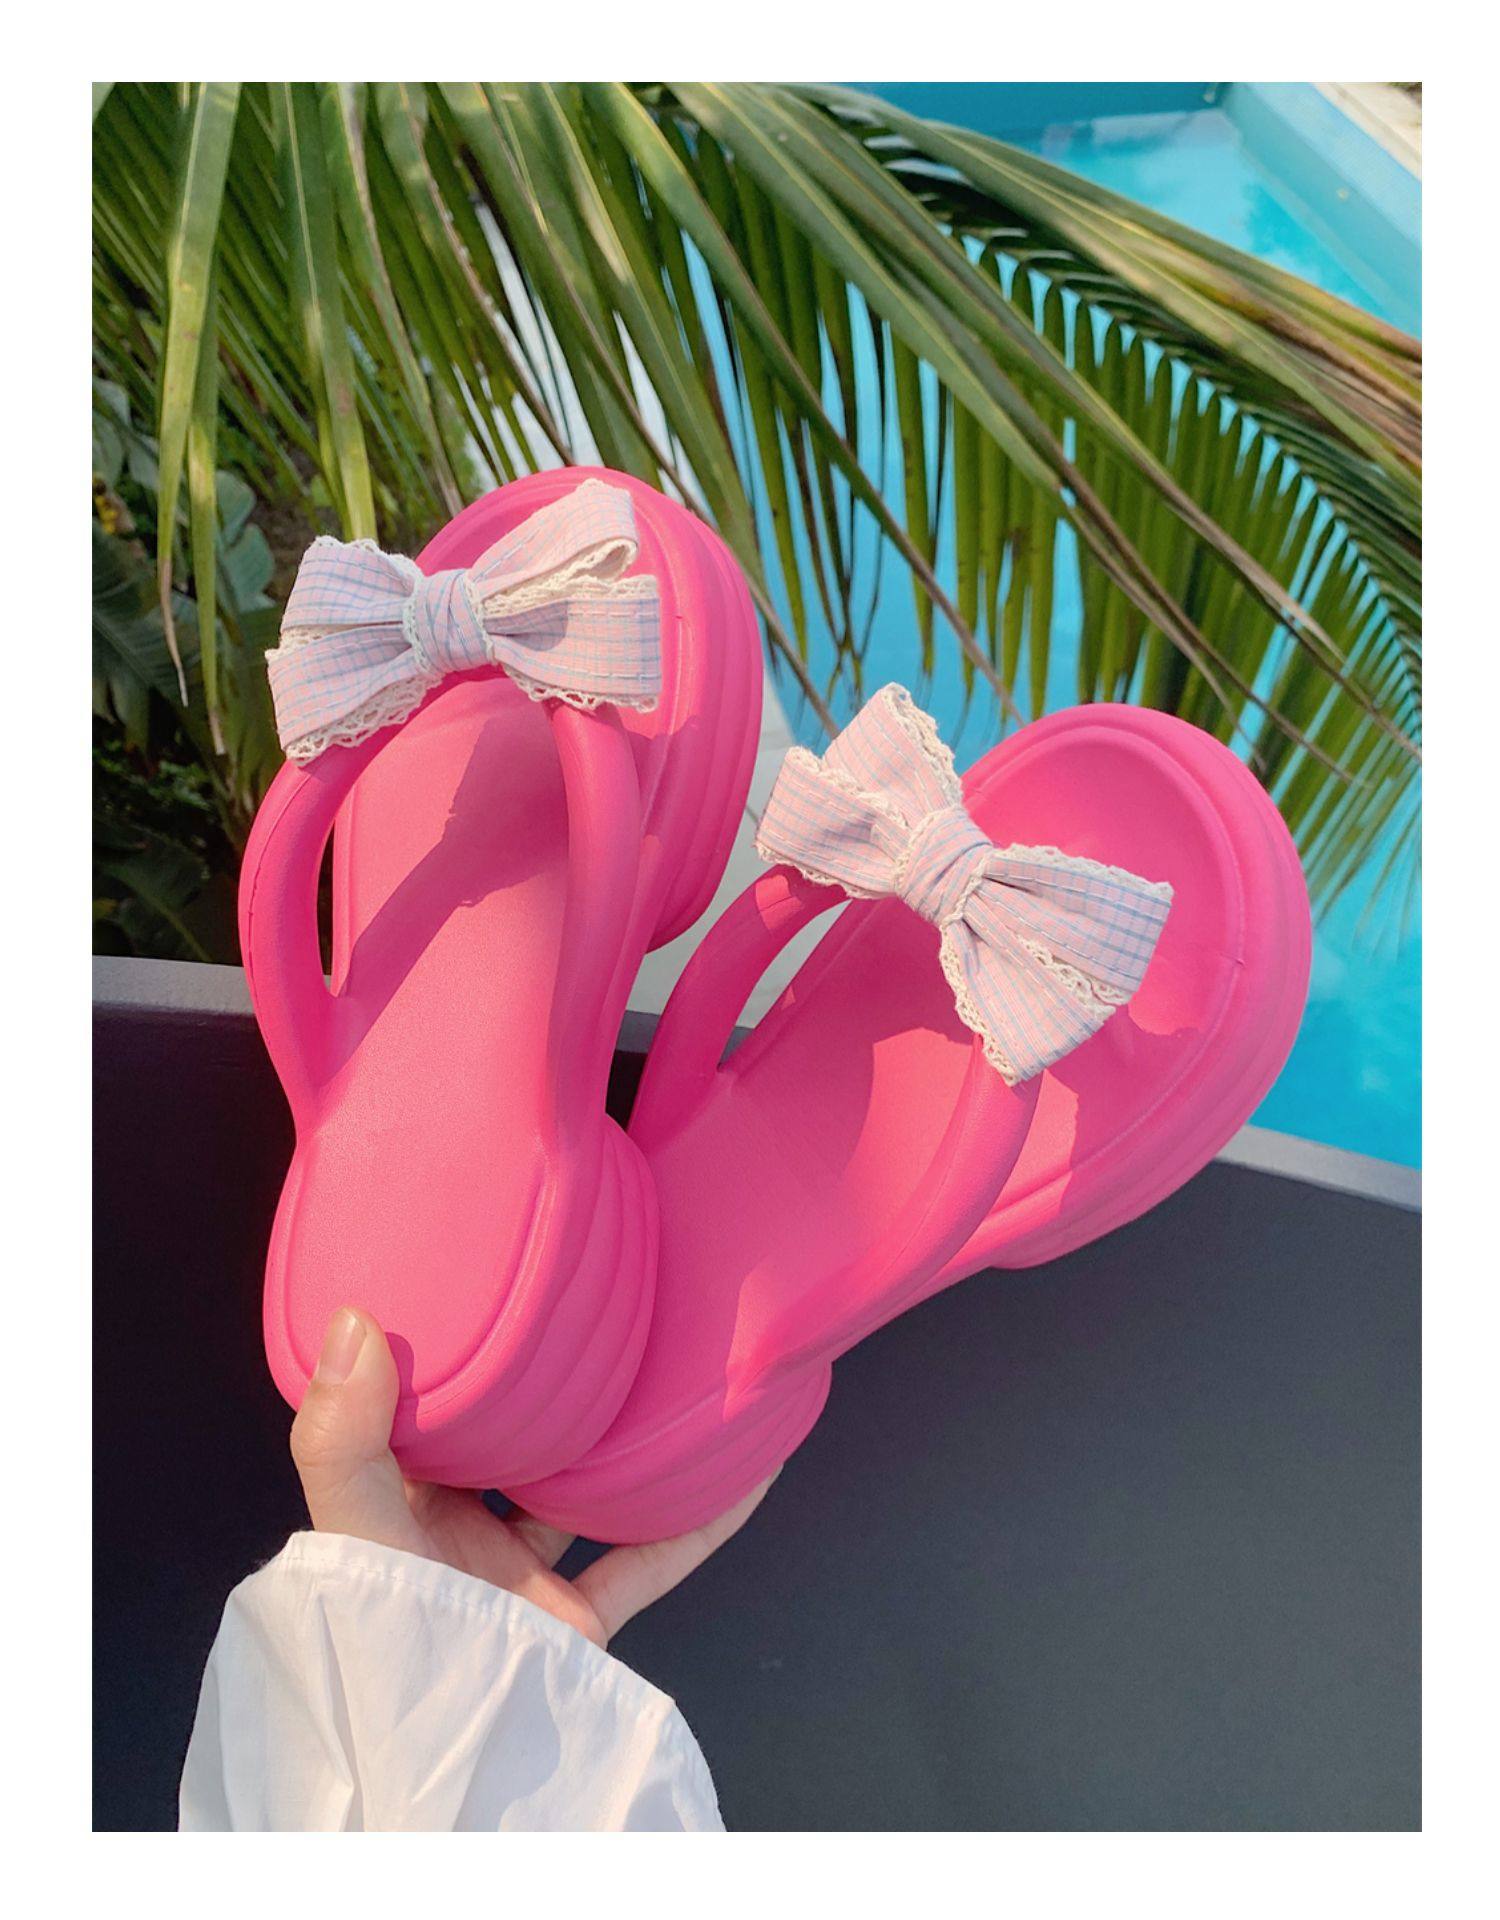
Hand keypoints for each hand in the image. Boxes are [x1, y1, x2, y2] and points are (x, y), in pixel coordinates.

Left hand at [289, 1306, 773, 1648]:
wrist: (442, 1766)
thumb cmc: (383, 1645)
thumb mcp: (351, 1532)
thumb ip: (344, 1438)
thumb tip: (356, 1320)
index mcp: (402, 1505)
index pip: (426, 1412)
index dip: (455, 1353)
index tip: (492, 1285)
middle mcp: (464, 1535)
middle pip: (518, 1444)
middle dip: (555, 1388)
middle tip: (601, 1310)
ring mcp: (524, 1577)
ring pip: (590, 1491)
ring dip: (632, 1444)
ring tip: (677, 1376)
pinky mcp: (577, 1620)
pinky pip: (652, 1556)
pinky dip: (701, 1518)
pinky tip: (746, 1473)